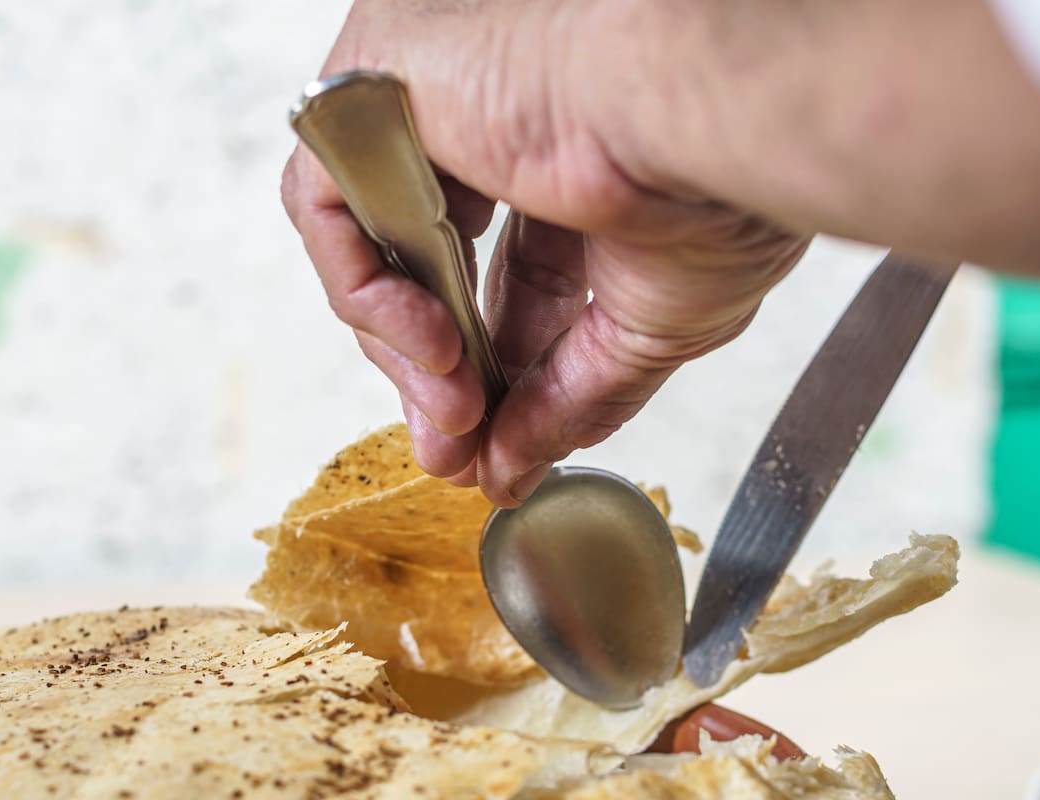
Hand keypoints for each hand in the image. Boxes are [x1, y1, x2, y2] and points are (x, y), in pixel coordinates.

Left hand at [281, 0, 808, 506]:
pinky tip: (433, 349)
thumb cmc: (715, 186)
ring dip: (407, 351)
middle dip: (440, 376)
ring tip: (459, 412)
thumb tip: (511, 472)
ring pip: (374, 243)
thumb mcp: (644, 330)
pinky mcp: (371, 86)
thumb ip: (567, 400)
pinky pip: (324, 205)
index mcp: (578, 156)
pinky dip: (367, 297)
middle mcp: (498, 118)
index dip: (494, 372)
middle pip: (432, 267)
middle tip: (460, 454)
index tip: (492, 452)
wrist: (701, 125)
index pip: (511, 280)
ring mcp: (431, 96)